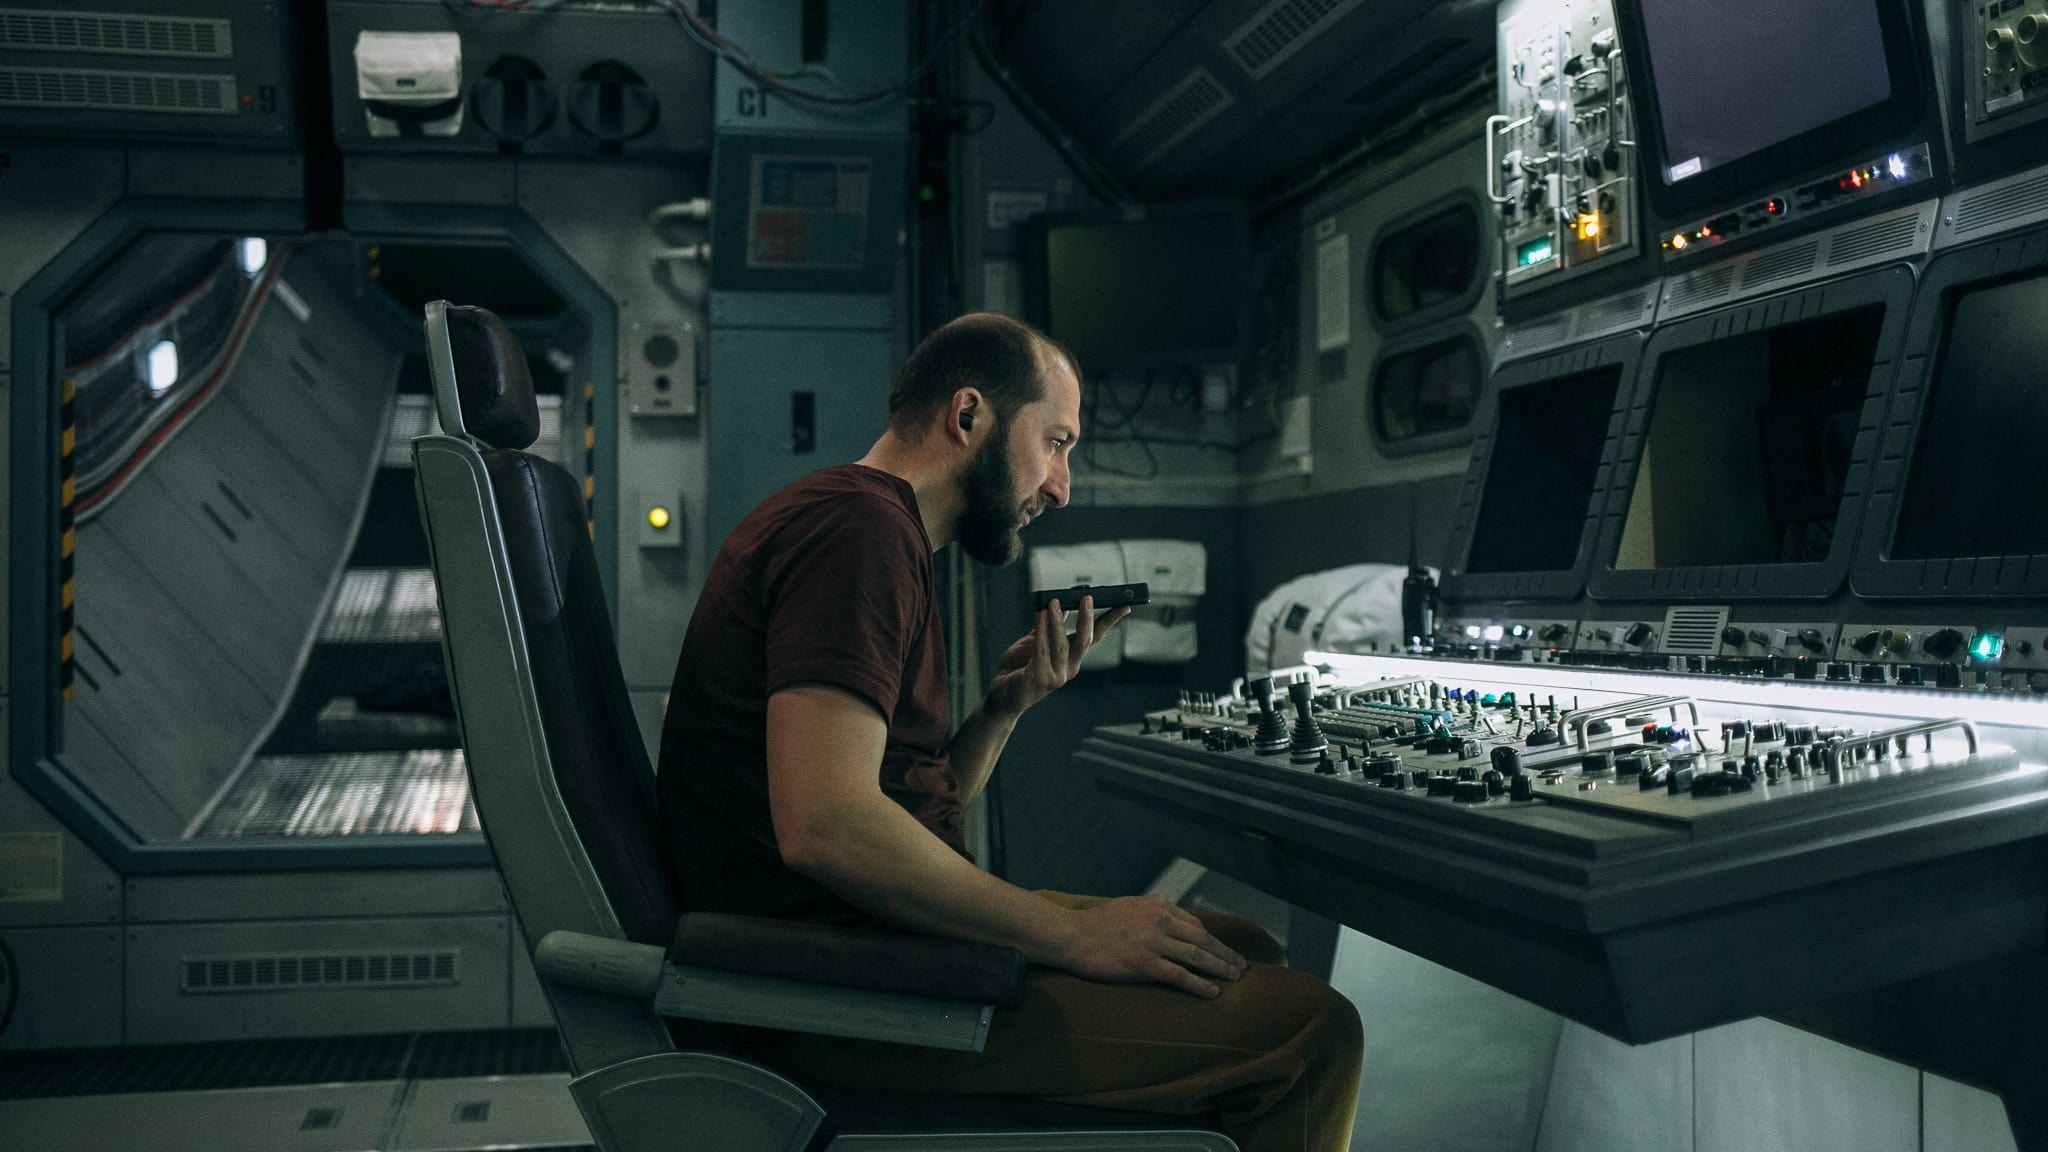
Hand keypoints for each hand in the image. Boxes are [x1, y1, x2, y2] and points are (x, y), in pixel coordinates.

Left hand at [984, 596, 1131, 719]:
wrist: (1002, 696)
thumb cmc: (1019, 668)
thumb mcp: (1037, 643)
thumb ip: (1049, 628)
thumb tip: (1060, 603)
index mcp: (1072, 659)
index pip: (1095, 638)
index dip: (1110, 622)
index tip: (1124, 606)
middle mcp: (1069, 669)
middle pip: (1084, 641)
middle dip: (1087, 618)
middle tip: (1087, 598)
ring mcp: (1055, 676)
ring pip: (1062, 645)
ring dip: (1058, 621)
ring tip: (1053, 601)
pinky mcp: (1038, 679)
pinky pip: (1041, 651)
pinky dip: (1041, 631)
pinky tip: (1039, 615)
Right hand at [1053, 895, 1247, 997]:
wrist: (1070, 935)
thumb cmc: (1094, 923)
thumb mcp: (1128, 906)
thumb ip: (1152, 910)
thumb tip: (1171, 916)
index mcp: (1157, 905)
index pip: (1194, 924)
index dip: (1212, 940)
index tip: (1222, 950)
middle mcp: (1160, 920)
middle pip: (1202, 939)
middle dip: (1225, 953)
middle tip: (1242, 966)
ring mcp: (1153, 942)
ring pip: (1197, 956)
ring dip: (1220, 968)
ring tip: (1235, 978)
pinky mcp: (1144, 963)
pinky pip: (1179, 975)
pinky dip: (1199, 984)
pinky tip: (1212, 992)